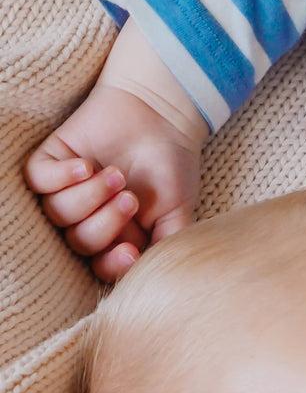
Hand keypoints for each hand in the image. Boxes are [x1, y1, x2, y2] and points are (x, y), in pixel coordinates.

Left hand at [25, 24, 206, 280]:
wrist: (162, 115)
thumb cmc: (172, 165)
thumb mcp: (178, 212)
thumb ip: (167, 246)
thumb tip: (155, 276)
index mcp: (119, 235)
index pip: (103, 266)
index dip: (112, 264)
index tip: (131, 250)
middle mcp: (89, 217)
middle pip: (80, 242)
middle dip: (105, 224)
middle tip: (131, 199)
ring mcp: (67, 191)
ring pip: (58, 213)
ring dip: (89, 196)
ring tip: (116, 175)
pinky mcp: (50, 163)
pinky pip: (39, 182)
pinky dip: (62, 177)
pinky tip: (87, 165)